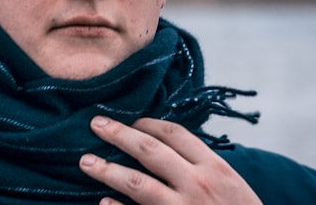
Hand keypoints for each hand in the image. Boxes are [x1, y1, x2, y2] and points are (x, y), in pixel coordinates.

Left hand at [79, 116, 261, 204]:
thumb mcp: (230, 184)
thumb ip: (200, 164)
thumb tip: (164, 143)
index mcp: (215, 168)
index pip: (174, 134)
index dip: (147, 123)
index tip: (129, 120)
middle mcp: (198, 185)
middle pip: (148, 150)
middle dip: (118, 134)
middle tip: (95, 124)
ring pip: (137, 183)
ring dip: (107, 170)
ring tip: (85, 162)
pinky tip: (103, 203)